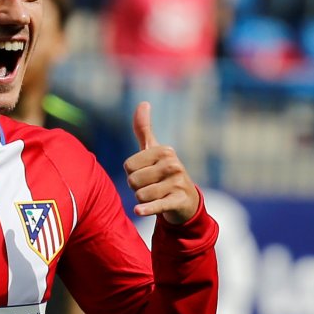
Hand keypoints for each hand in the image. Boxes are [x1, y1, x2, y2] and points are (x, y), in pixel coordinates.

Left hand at [123, 102, 199, 224]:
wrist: (186, 202)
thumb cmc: (163, 173)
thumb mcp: (154, 150)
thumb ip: (144, 128)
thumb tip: (143, 103)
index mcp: (164, 151)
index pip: (128, 166)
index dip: (133, 174)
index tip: (146, 174)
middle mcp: (173, 164)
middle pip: (133, 181)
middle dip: (137, 188)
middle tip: (152, 187)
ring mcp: (178, 183)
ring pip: (140, 195)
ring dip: (143, 200)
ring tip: (156, 196)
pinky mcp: (179, 201)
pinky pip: (155, 205)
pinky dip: (146, 209)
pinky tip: (138, 211)